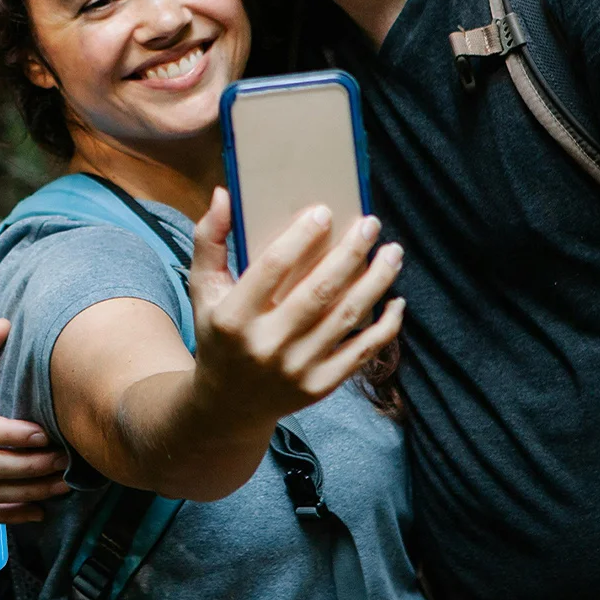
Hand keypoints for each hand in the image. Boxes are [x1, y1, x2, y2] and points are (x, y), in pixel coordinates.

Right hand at [189, 188, 405, 417]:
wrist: (227, 405)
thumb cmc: (218, 333)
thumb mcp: (203, 290)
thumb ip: (209, 241)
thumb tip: (223, 194)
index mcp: (232, 317)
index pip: (270, 268)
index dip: (300, 237)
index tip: (324, 210)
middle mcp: (266, 345)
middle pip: (319, 290)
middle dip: (350, 252)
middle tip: (370, 223)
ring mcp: (296, 368)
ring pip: (347, 317)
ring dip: (376, 281)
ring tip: (392, 252)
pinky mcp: (320, 386)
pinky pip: (361, 351)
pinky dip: (385, 325)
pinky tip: (396, 299)